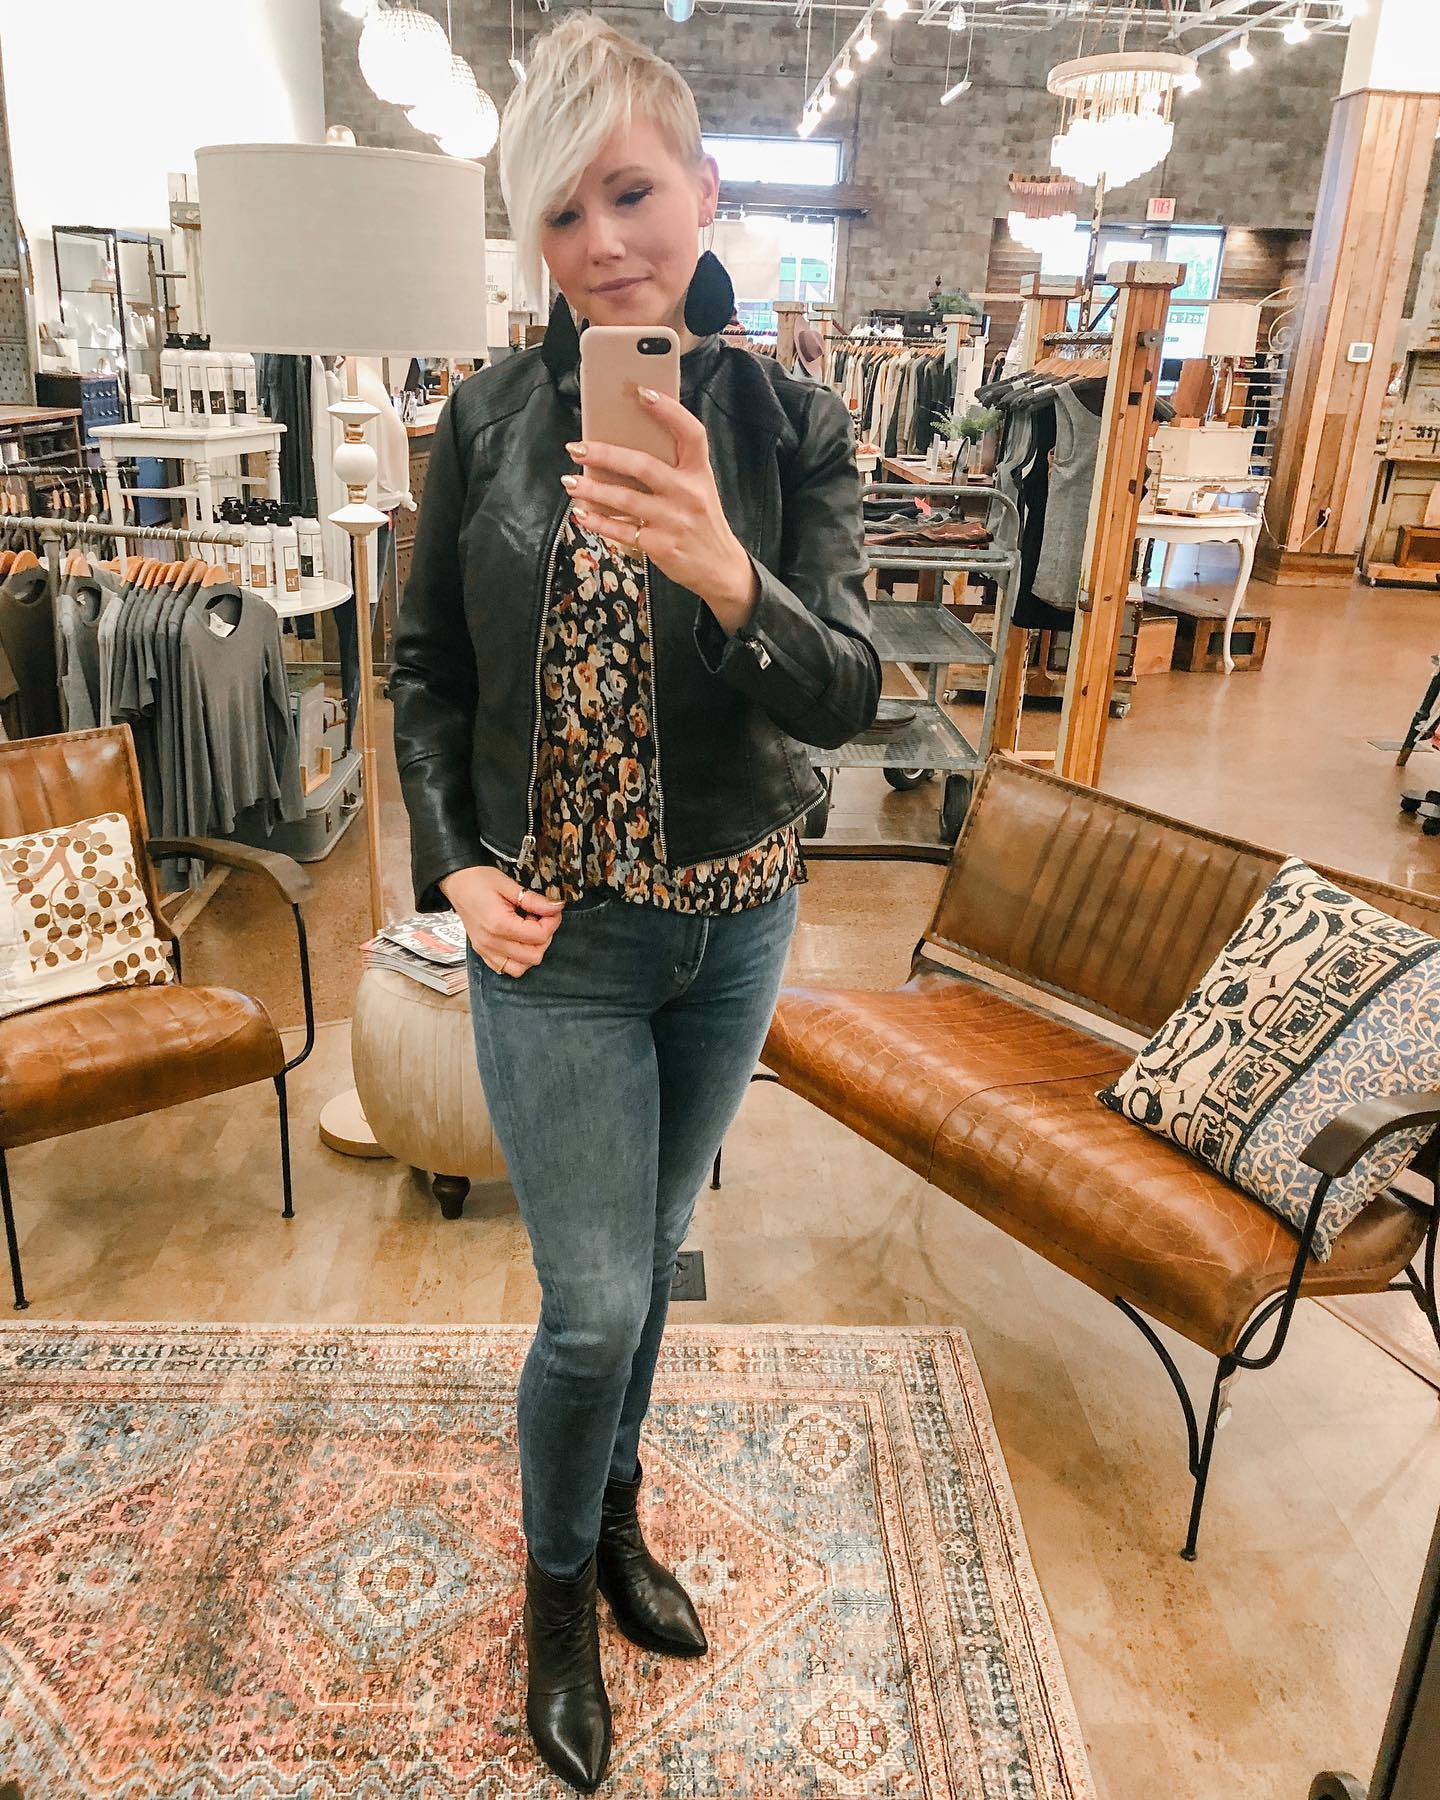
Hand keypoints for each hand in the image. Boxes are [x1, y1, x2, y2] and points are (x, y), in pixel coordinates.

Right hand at [439, 865, 563, 977]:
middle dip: (544, 938)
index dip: (552, 922)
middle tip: (541, 919)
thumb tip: (556, 907)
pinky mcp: (482, 952)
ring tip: (528, 930)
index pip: (538, 936)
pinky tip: (518, 940)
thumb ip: (534, 900)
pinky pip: (505, 968)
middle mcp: (491, 942)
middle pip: (533, 956)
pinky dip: (517, 959)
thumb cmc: (478, 880)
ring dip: (531, 951)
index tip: (552, 910)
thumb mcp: (509, 885)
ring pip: (521, 968)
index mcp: (498, 924)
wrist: (456, 882)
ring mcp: (485, 950)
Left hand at [561, 389, 759, 634]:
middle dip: (604, 454)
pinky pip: (622, 530)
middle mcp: (689, 493)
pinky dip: (598, 521)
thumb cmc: (701, 521)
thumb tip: (622, 450)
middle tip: (576, 448)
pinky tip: (581, 513)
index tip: (642, 393)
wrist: (720, 567)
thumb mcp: (699, 489)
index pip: (691, 433)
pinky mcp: (661, 545)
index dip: (668, 411)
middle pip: (642, 465)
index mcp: (699, 472)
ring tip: (570, 482)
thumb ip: (672, 469)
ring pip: (625, 498)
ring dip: (592, 489)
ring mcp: (674, 520)